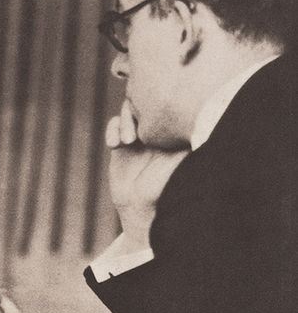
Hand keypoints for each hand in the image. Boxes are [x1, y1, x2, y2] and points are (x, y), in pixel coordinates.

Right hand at [107, 102, 188, 247]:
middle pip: (145, 105)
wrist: (140, 207)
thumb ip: (188, 143)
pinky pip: (114, 126)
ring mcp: (138, 136)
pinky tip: (113, 144)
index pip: (165, 107)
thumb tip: (200, 120)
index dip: (157, 107)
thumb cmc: (164, 188)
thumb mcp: (180, 164)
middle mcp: (155, 132)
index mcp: (171, 133)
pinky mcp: (121, 144)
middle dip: (136, 113)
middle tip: (135, 135)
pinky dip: (112, 130)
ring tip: (126, 141)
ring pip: (128, 112)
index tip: (154, 119)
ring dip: (123, 122)